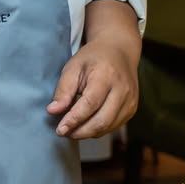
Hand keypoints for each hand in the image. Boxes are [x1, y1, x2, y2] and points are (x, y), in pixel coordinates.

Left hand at [48, 0, 139, 138]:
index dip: (74, 119)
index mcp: (106, 75)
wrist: (119, 50)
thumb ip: (63, 89)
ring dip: (88, 133)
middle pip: (102, 120)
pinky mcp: (132, 108)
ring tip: (72, 130)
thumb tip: (52, 111)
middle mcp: (122, 90)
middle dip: (81, 131)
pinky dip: (98, 130)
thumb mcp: (73, 67)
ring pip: (108, 126)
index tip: (60, 130)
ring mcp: (130, 100)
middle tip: (64, 133)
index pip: (90, 104)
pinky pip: (114, 125)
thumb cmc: (93, 58)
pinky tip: (86, 126)